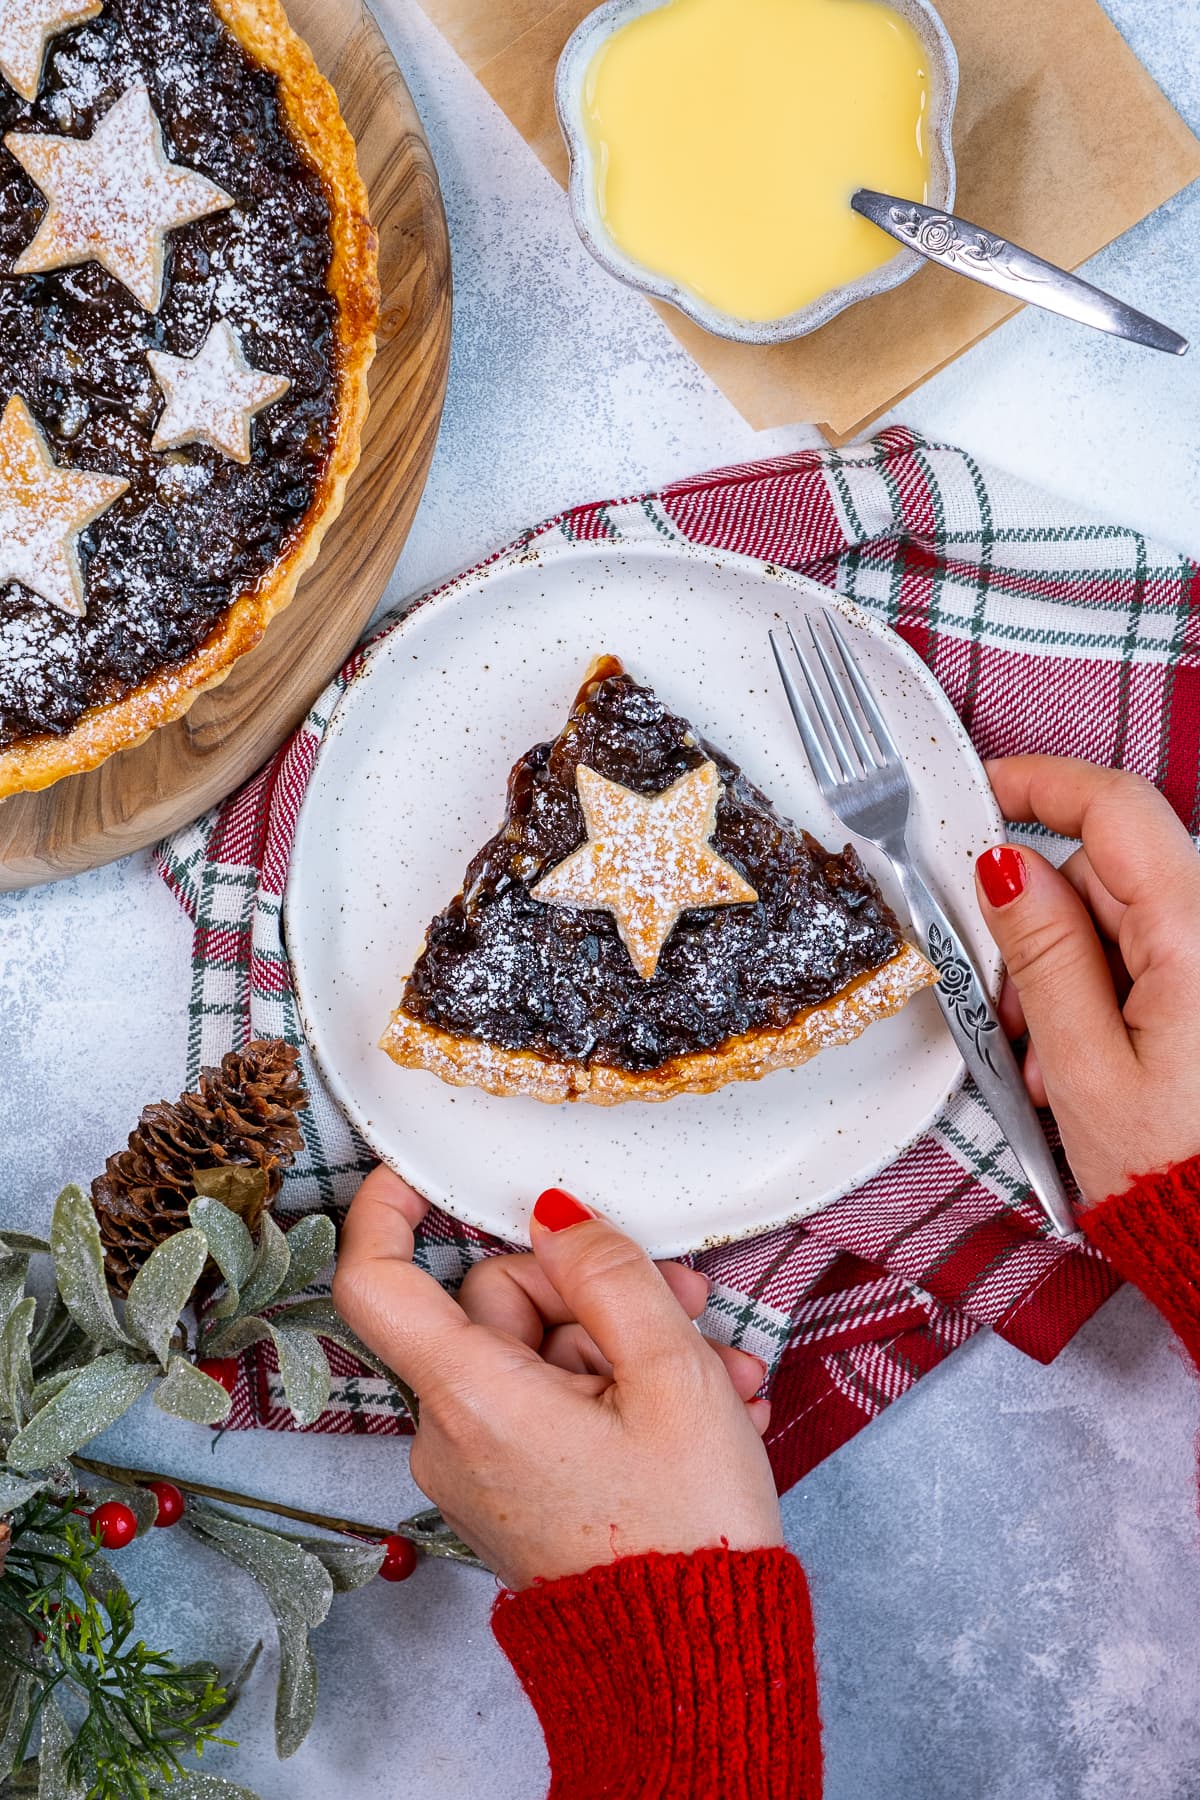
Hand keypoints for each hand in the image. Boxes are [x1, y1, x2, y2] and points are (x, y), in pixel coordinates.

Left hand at [333, 1173, 781, 1587]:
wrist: (699, 1666)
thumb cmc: (684, 1526)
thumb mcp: (669, 1371)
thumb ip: (607, 1271)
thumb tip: (553, 1213)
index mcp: (471, 1399)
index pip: (377, 1280)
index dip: (387, 1207)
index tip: (423, 1167)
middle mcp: (454, 1434)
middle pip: (496, 1304)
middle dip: (595, 1289)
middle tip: (688, 1303)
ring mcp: (483, 1466)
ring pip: (542, 1352)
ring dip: (631, 1345)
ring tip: (722, 1373)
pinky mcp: (516, 1490)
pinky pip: (554, 1405)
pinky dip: (621, 1393)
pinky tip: (705, 1406)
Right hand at [976, 756, 1199, 1205]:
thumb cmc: (1178, 1175)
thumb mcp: (1084, 1067)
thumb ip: (1042, 954)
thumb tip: (1006, 868)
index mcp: (1197, 934)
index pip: (1116, 808)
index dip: (1042, 785)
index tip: (985, 792)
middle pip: (1108, 873)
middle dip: (1043, 927)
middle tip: (1012, 1014)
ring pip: (1125, 921)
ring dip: (1073, 976)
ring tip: (1057, 1068)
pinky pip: (1155, 961)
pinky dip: (1110, 997)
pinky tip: (1093, 1065)